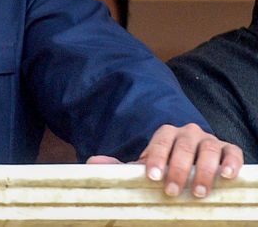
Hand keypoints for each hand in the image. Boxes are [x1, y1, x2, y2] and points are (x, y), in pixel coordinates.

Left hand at [87, 123, 242, 197]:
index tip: (152, 177)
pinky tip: (227, 176)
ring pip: (208, 148)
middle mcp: (187, 133)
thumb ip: (121, 166)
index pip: (160, 141)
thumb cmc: (166, 166)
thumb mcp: (146, 167)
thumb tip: (92, 162)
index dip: (156, 157)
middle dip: (177, 168)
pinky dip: (231, 162)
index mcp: (165, 134)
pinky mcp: (228, 149)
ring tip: (199, 192)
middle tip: (172, 190)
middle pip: (182, 145)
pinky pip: (232, 151)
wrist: (192, 163)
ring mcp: (208, 140)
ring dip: (204, 170)